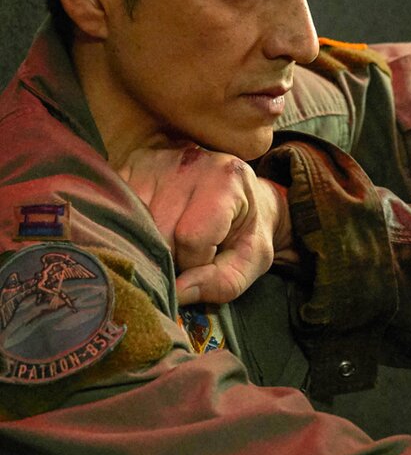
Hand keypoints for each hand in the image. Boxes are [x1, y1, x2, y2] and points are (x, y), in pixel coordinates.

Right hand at [118, 144, 294, 304]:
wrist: (245, 196)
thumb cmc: (247, 230)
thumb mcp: (251, 259)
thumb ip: (221, 282)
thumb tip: (177, 293)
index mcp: (227, 179)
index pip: (191, 235)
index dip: (195, 262)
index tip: (205, 261)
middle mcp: (189, 161)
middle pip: (158, 229)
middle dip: (169, 256)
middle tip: (185, 255)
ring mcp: (156, 160)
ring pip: (132, 222)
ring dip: (147, 244)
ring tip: (170, 240)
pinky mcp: (130, 164)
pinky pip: (115, 208)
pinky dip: (128, 229)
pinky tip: (149, 230)